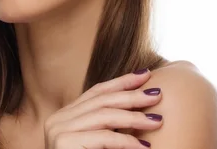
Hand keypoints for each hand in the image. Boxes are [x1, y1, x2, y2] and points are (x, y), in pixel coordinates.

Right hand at [44, 68, 162, 148]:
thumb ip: (109, 123)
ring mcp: (58, 131)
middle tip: (158, 94)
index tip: (146, 74)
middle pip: (101, 100)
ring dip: (134, 118)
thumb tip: (141, 99)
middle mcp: (58, 119)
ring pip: (104, 116)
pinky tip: (145, 147)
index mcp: (65, 115)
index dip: (122, 81)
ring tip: (156, 122)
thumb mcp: (98, 141)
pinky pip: (103, 138)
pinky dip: (127, 142)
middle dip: (132, 95)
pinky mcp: (64, 144)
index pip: (97, 91)